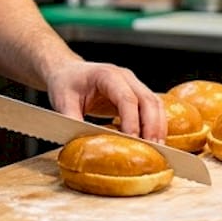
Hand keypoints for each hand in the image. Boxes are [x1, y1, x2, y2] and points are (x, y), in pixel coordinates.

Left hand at [45, 61, 166, 142]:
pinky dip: (156, 125)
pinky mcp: (137, 94)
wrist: (68, 72)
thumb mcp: (63, 101)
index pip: (126, 98)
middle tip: (153, 149)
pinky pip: (153, 108)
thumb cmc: (66, 83)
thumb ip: (73, 120)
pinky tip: (154, 141)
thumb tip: (83, 143)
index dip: (132, 120)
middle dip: (152, 126)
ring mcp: (134, 84)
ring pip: (155, 104)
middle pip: (148, 100)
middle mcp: (125, 77)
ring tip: (158, 148)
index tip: (133, 140)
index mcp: (106, 75)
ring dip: (159, 127)